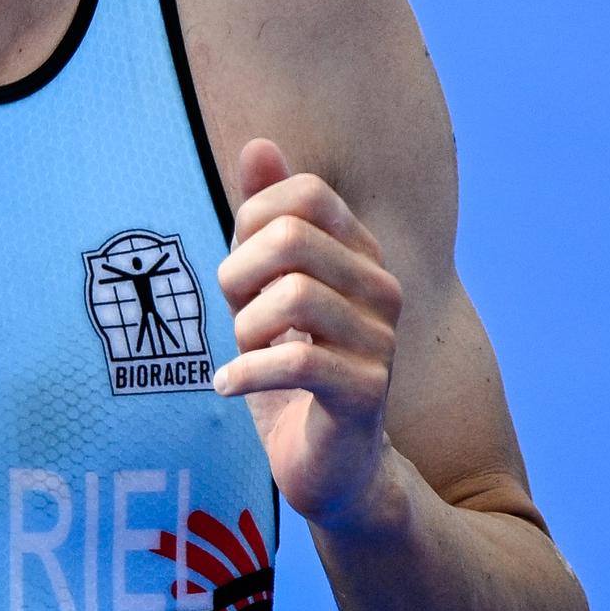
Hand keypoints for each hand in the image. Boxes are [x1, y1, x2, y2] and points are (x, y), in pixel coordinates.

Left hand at [213, 139, 404, 532]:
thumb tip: (259, 144)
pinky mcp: (366, 394)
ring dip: (245, 330)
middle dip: (239, 276)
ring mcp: (381, 342)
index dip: (250, 225)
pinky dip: (245, 374)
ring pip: (292, 299)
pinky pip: (296, 362)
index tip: (241, 272)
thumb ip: (263, 222)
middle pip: (292, 238)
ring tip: (244, 354)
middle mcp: (382, 290)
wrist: (330, 466)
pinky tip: (227, 388)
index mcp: (361, 255)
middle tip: (237, 316)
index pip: (305, 194)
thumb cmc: (293, 373)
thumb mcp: (265, 290)